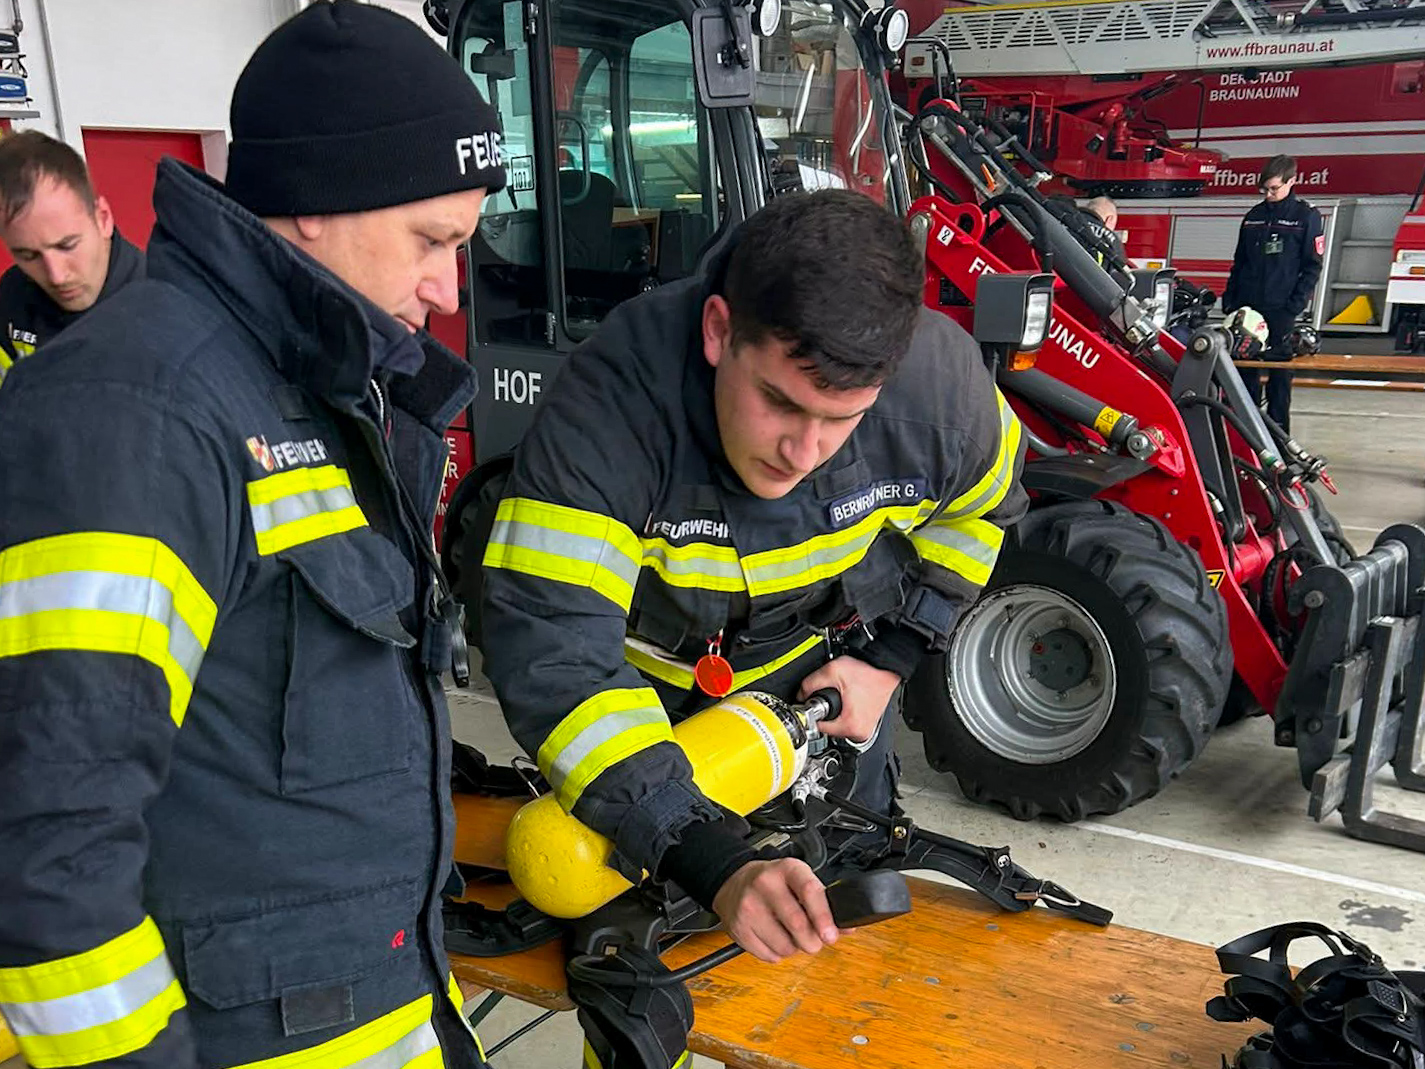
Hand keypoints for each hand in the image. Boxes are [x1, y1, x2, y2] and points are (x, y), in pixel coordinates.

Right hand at [712, 857, 838, 962]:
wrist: (732, 882)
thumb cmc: (773, 883)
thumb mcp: (799, 880)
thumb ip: (824, 902)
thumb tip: (847, 926)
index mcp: (787, 869)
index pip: (809, 891)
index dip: (823, 917)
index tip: (831, 935)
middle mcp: (766, 884)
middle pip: (798, 924)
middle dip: (812, 941)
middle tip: (814, 940)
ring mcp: (749, 907)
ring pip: (785, 946)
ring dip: (794, 948)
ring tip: (788, 934)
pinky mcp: (739, 928)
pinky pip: (769, 955)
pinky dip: (777, 953)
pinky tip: (773, 937)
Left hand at [799, 655, 899, 742]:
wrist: (887, 667)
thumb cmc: (869, 671)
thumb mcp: (832, 671)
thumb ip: (810, 683)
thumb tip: (802, 694)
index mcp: (851, 726)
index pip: (818, 727)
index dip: (812, 712)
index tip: (813, 703)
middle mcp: (860, 732)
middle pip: (829, 727)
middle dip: (826, 713)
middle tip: (831, 696)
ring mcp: (866, 729)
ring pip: (839, 725)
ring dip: (836, 713)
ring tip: (842, 696)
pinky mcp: (869, 724)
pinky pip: (850, 721)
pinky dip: (846, 712)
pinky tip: (849, 699)